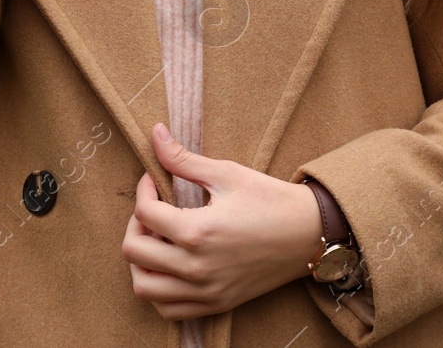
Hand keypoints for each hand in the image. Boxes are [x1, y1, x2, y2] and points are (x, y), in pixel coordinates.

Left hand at [122, 122, 323, 318]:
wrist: (308, 233)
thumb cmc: (270, 199)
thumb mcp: (228, 173)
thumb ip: (184, 159)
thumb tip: (155, 133)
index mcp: (198, 232)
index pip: (145, 213)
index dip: (143, 189)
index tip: (154, 180)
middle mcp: (196, 268)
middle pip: (134, 251)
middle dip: (136, 223)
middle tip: (153, 208)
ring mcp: (205, 291)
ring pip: (144, 287)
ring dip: (141, 261)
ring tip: (157, 240)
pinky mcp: (215, 304)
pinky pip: (167, 309)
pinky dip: (158, 290)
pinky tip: (170, 267)